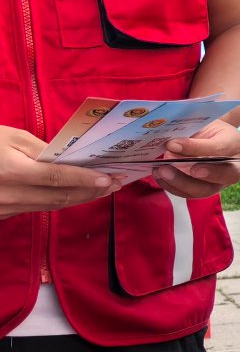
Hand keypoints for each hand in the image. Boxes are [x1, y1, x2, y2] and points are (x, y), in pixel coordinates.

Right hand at [0, 125, 117, 217]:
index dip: (85, 180)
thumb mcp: (8, 137)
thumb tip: (67, 160)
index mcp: (11, 172)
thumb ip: (39, 149)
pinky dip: (58, 201)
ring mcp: (4, 208)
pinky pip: (36, 208)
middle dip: (91, 191)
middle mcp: (9, 195)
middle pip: (59, 197)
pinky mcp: (1, 214)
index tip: (110, 178)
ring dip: (79, 198)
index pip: (57, 178)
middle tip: (116, 184)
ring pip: (49, 206)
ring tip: (103, 189)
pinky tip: (75, 194)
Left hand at [157, 119, 239, 199]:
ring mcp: (220, 181)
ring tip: (160, 171)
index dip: (196, 148)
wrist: (204, 135)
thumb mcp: (199, 124)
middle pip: (223, 176)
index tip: (172, 144)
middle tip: (170, 168)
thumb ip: (190, 135)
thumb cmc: (203, 126)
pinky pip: (191, 194)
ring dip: (180, 182)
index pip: (219, 148)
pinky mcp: (205, 189)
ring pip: (205, 190)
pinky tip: (159, 176)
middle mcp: (233, 166)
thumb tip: (171, 146)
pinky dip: (173, 186)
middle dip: (197, 174)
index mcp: (235, 143)